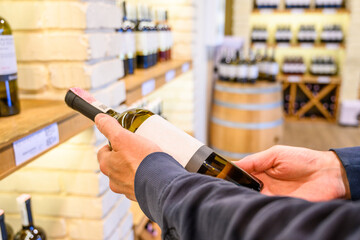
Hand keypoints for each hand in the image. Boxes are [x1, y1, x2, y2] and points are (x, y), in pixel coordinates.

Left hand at [95, 114, 160, 200]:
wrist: (162, 184)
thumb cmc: (143, 161)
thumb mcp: (123, 138)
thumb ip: (109, 127)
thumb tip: (99, 119)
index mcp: (107, 166)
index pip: (104, 151)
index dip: (114, 144)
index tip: (126, 140)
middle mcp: (114, 180)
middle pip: (116, 163)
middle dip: (126, 155)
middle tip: (139, 148)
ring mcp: (127, 189)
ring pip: (128, 174)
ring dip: (135, 167)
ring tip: (149, 160)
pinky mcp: (140, 194)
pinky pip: (140, 183)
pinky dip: (145, 178)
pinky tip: (154, 172)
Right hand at [235, 145, 349, 201]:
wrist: (328, 174)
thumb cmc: (303, 160)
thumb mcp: (275, 154)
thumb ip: (255, 160)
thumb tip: (234, 164)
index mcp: (260, 170)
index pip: (239, 174)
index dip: (228, 175)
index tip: (218, 175)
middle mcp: (263, 185)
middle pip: (242, 188)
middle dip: (233, 187)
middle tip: (224, 187)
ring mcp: (271, 197)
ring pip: (250, 199)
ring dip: (243, 197)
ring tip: (235, 193)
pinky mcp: (280, 206)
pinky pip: (264, 208)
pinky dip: (256, 206)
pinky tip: (251, 201)